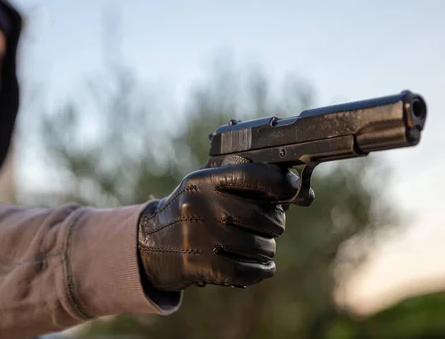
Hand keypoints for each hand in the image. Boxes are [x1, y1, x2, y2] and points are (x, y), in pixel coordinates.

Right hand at [137, 162, 313, 290]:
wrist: (148, 246)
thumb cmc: (189, 214)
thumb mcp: (204, 190)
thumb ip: (240, 187)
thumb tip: (296, 192)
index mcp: (203, 181)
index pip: (252, 174)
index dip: (280, 182)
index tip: (292, 188)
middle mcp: (200, 204)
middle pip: (262, 216)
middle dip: (275, 224)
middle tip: (272, 227)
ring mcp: (198, 235)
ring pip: (258, 246)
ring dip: (267, 250)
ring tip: (262, 248)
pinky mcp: (197, 264)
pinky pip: (245, 271)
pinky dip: (261, 271)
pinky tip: (263, 268)